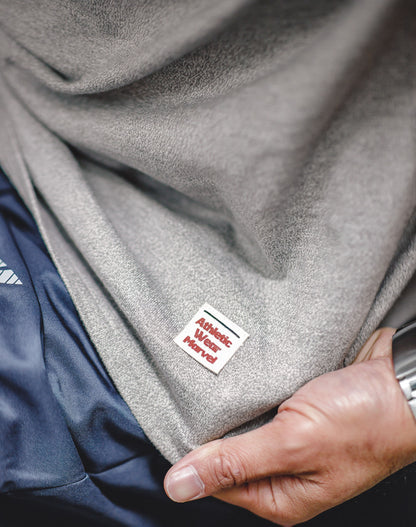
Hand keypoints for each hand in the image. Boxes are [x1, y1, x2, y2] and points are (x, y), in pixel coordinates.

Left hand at [164, 327, 415, 524]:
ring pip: (246, 425)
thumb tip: (179, 487)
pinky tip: (246, 376)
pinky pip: (264, 403)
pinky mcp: (300, 410)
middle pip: (230, 452)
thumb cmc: (363, 420)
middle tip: (201, 398)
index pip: (217, 481)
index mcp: (281, 495)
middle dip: (216, 426)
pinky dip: (253, 390)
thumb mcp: (293, 443)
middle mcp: (285, 471)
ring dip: (235, 405)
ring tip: (222, 382)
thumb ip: (235, 463)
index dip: (196, 455)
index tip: (181, 423)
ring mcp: (294, 439)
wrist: (404, 382)